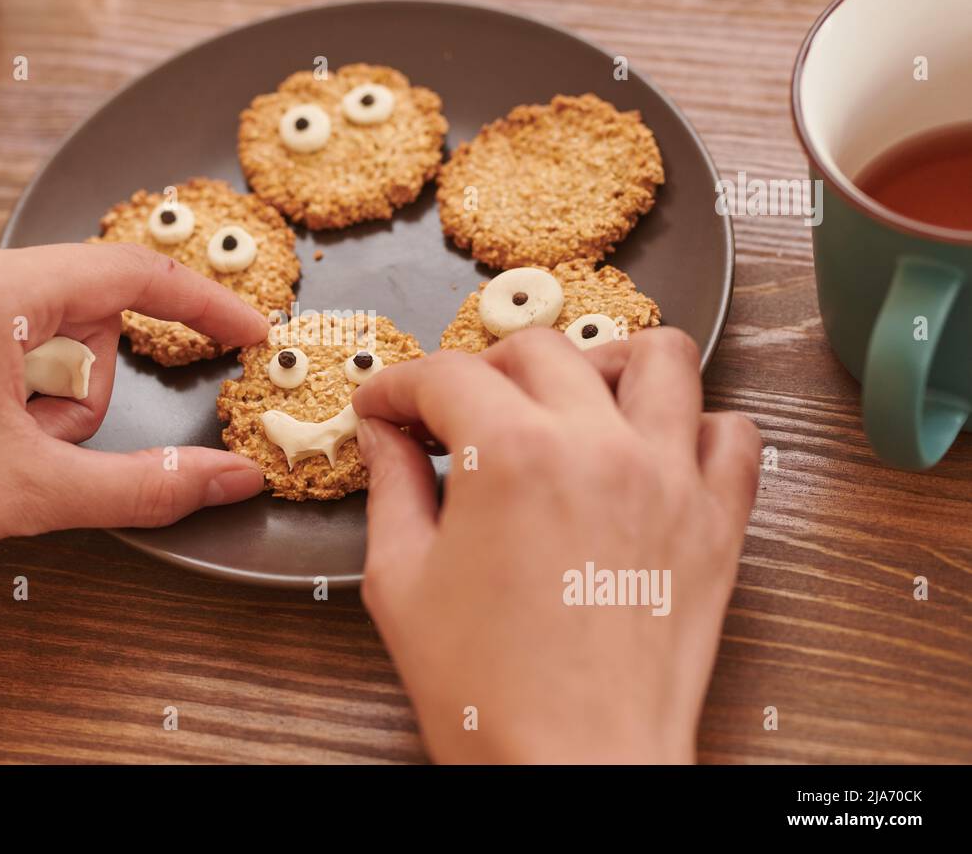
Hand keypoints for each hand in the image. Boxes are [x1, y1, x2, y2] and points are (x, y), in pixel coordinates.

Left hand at [0, 228, 267, 636]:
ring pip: (17, 307)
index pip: (126, 274)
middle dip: (72, 380)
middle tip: (28, 440)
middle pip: (70, 304)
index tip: (242, 332)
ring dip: (24, 375)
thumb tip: (230, 479)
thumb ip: (146, 483)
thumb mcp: (31, 495)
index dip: (199, 306)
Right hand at [351, 327, 759, 763]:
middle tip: (459, 413)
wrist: (575, 769)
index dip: (400, 386)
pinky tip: (651, 451)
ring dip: (604, 362)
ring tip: (570, 400)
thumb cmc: (488, 694)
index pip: (447, 376)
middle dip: (484, 369)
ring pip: (659, 357)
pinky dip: (695, 426)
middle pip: (540, 349)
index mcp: (511, 456)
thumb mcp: (401, 582)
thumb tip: (385, 436)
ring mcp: (669, 479)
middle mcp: (598, 447)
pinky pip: (733, 435)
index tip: (387, 406)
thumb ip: (391, 488)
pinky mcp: (717, 523)